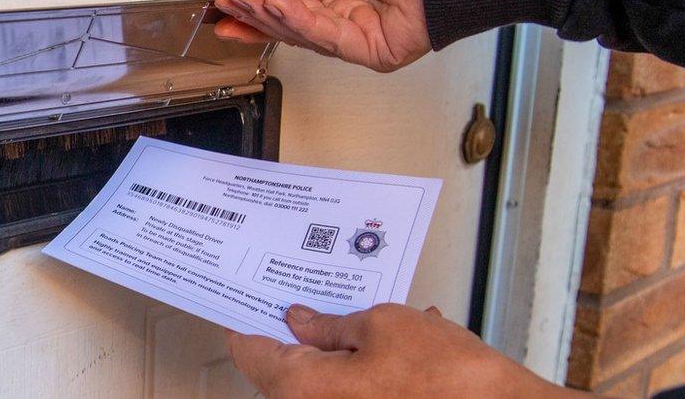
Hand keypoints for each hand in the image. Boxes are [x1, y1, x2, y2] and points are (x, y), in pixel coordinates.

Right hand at [214, 0, 430, 71]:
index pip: (286, 7)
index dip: (255, 5)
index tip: (227, 2)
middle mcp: (345, 16)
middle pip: (290, 26)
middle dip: (257, 15)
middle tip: (229, 5)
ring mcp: (360, 36)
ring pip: (306, 35)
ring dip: (274, 17)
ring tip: (249, 0)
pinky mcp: (375, 51)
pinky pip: (331, 40)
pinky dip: (302, 23)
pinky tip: (281, 6)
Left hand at [225, 303, 585, 398]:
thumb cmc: (443, 374)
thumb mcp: (380, 324)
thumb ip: (330, 323)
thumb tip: (298, 319)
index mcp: (304, 389)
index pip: (250, 354)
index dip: (245, 320)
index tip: (242, 297)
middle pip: (282, 370)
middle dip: (291, 331)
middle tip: (296, 294)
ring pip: (319, 380)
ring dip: (331, 347)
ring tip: (349, 311)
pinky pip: (350, 389)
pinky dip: (361, 365)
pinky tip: (393, 337)